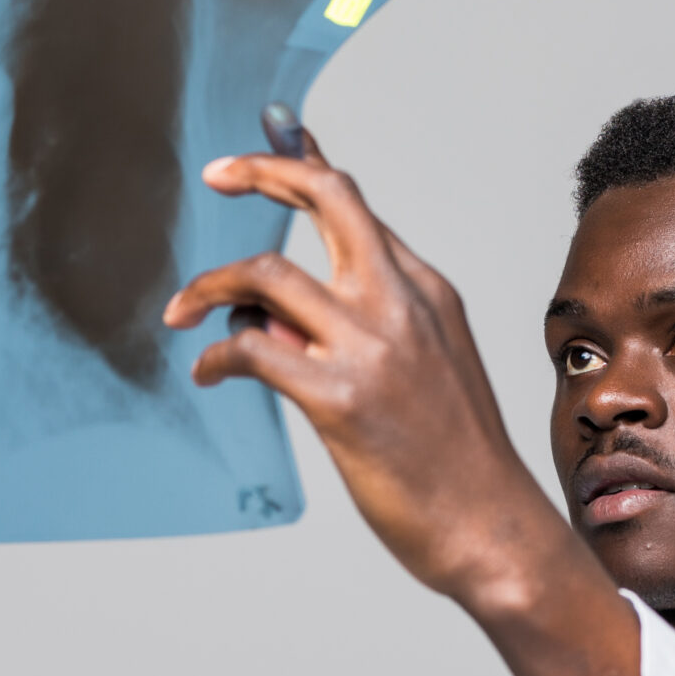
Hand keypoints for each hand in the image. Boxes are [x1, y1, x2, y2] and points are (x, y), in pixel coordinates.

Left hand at [162, 134, 641, 675]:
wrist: (493, 526)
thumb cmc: (454, 461)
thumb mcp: (429, 369)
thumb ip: (360, 328)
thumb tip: (268, 315)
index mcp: (427, 291)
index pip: (356, 205)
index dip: (302, 164)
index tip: (261, 149)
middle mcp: (402, 304)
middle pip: (327, 197)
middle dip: (262, 170)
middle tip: (216, 175)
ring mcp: (373, 348)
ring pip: (267, 276)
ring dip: (208, 287)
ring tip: (181, 313)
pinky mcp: (340, 400)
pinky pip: (253, 350)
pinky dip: (216, 355)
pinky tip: (208, 374)